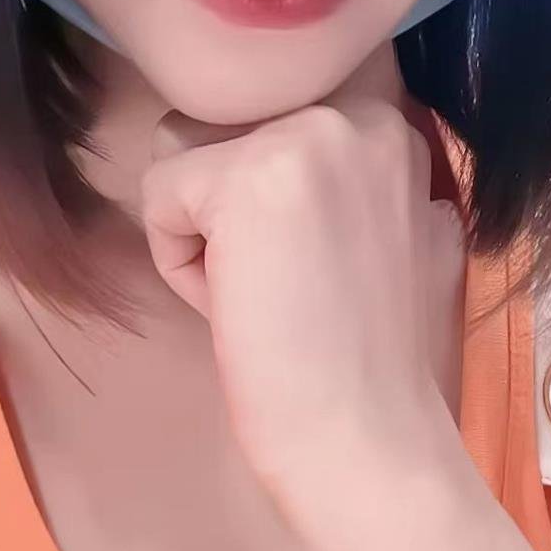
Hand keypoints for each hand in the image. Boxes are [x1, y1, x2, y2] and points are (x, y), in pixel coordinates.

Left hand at [140, 100, 466, 537]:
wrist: (369, 439)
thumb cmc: (369, 356)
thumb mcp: (390, 228)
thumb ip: (343, 169)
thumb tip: (263, 141)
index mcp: (392, 121)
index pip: (267, 118)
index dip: (267, 203)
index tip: (315, 268)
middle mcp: (356, 112)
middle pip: (219, 127)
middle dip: (229, 208)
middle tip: (291, 286)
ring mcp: (304, 137)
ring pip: (184, 154)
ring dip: (202, 228)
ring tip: (267, 292)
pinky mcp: (246, 177)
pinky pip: (158, 193)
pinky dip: (177, 263)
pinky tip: (238, 306)